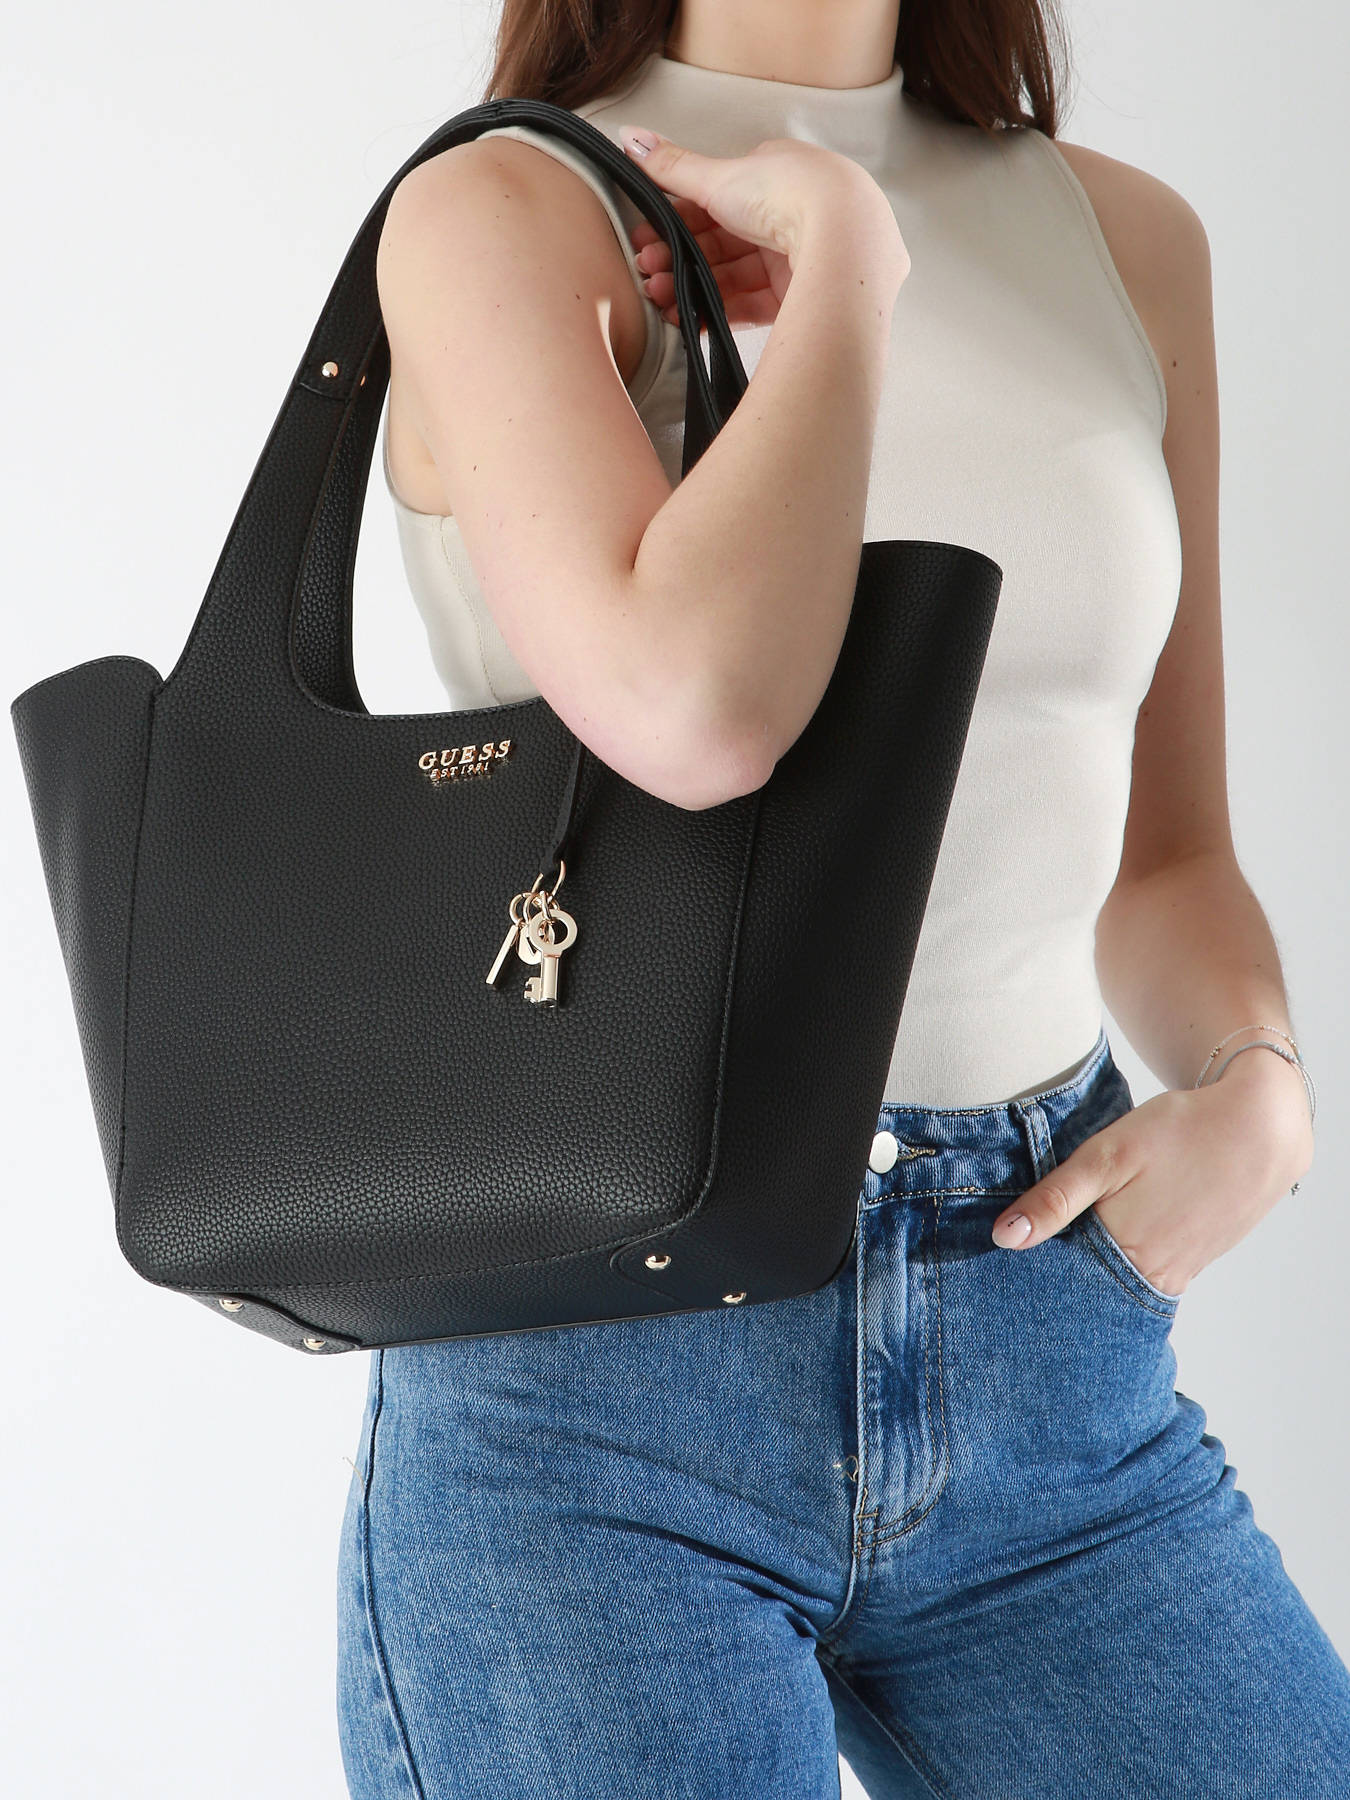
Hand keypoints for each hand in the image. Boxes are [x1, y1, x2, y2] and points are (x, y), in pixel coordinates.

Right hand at [617, 122, 907, 329]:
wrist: (844, 240)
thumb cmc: (792, 195)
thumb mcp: (721, 177)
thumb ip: (673, 166)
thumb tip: (631, 137)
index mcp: (777, 177)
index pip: (717, 202)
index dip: (677, 223)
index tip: (648, 241)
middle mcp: (791, 216)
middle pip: (724, 244)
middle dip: (679, 261)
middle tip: (648, 275)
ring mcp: (799, 258)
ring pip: (735, 278)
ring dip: (693, 289)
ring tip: (661, 301)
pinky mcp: (804, 297)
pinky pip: (755, 307)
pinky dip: (720, 313)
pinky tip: (690, 320)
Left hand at [990, 1050, 1315, 1296]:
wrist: (1261, 1125)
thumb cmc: (1180, 1132)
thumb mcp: (1107, 1155)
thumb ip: (1056, 1199)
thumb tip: (1004, 1238)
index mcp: (1125, 1253)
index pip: (1061, 1282)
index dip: (1032, 1272)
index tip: (1005, 1264)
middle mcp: (1154, 1275)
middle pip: (1091, 1289)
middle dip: (1060, 1275)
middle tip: (1032, 1255)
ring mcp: (1179, 1271)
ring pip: (1120, 1282)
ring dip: (1093, 1267)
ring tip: (1071, 1241)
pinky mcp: (1195, 1259)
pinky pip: (1148, 1272)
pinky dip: (1125, 1259)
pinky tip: (1115, 1233)